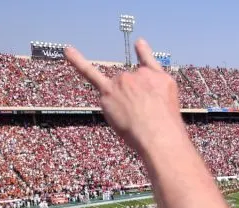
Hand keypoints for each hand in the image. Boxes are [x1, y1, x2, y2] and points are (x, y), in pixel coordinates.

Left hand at [65, 40, 181, 154]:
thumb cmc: (166, 124)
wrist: (158, 134)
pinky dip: (77, 61)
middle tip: (144, 121)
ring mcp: (123, 81)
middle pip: (127, 86)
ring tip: (134, 121)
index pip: (149, 63)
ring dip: (120, 107)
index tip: (138, 43)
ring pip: (115, 91)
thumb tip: (136, 72)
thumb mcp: (171, 99)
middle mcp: (140, 74)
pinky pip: (90, 73)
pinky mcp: (108, 92)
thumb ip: (154, 85)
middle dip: (131, 103)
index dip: (143, 53)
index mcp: (158, 77)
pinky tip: (67, 51)